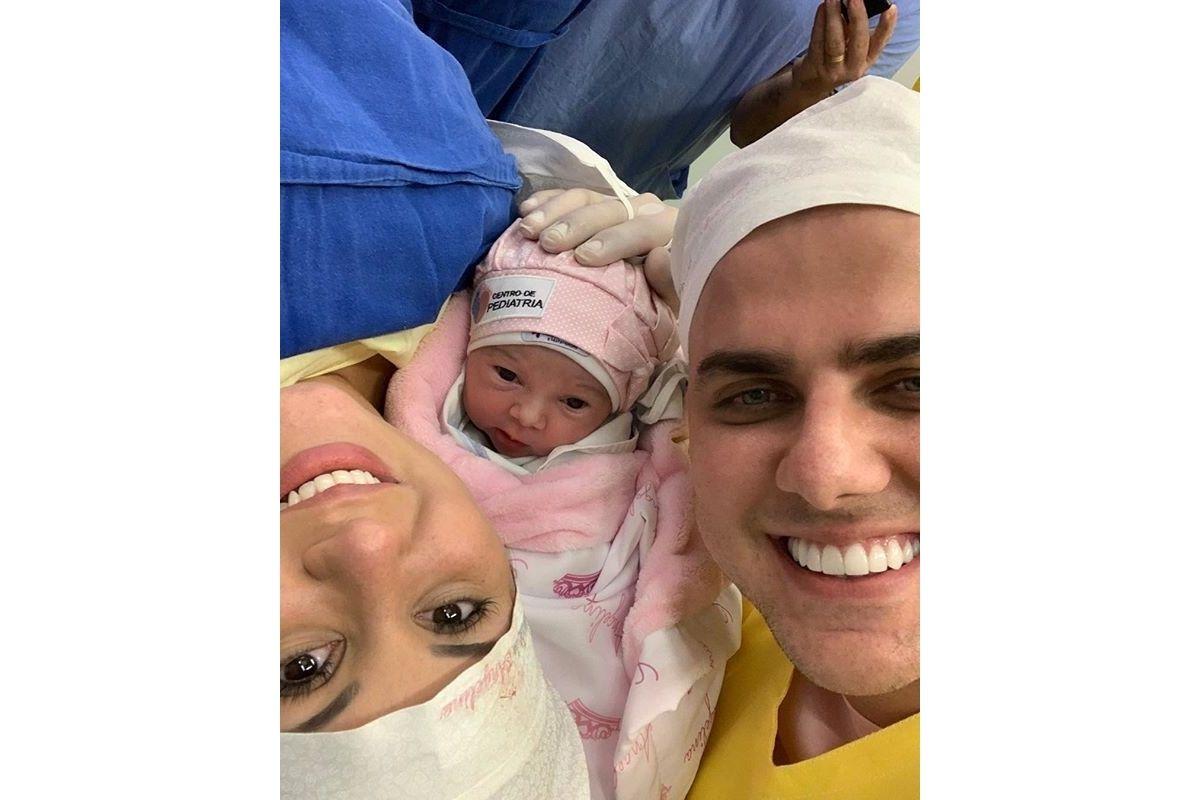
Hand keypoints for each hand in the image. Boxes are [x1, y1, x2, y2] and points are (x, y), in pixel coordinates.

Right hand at [517, 188, 678, 309]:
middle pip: (609, 209)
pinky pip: (566, 197)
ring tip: (529, 229)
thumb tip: (658, 257)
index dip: (615, 240)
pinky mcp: (593, 205)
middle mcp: (644, 210)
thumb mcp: (671, 300)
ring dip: (554, 211)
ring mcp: (614, 204)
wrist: (654, 291)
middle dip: (577, 224)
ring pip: (584, 198)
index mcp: (669, 230)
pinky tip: (525, 211)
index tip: (585, 257)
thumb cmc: (659, 301)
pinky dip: (546, 202)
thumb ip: (670, 281)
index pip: (645, 229)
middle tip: (550, 244)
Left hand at [792, 0, 897, 92]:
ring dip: (834, 16)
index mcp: (867, 60)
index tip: (891, 9)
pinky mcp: (815, 66)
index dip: (886, 27)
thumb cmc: (837, 59)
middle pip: (858, 42)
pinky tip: (822, 8)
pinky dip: (820, 22)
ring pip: (835, 42)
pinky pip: (818, 41)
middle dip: (858, 17)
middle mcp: (853, 67)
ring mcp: (833, 69)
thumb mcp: (852, 47)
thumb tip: (855, 4)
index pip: (880, 43)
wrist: (813, 82)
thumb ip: (856, 28)